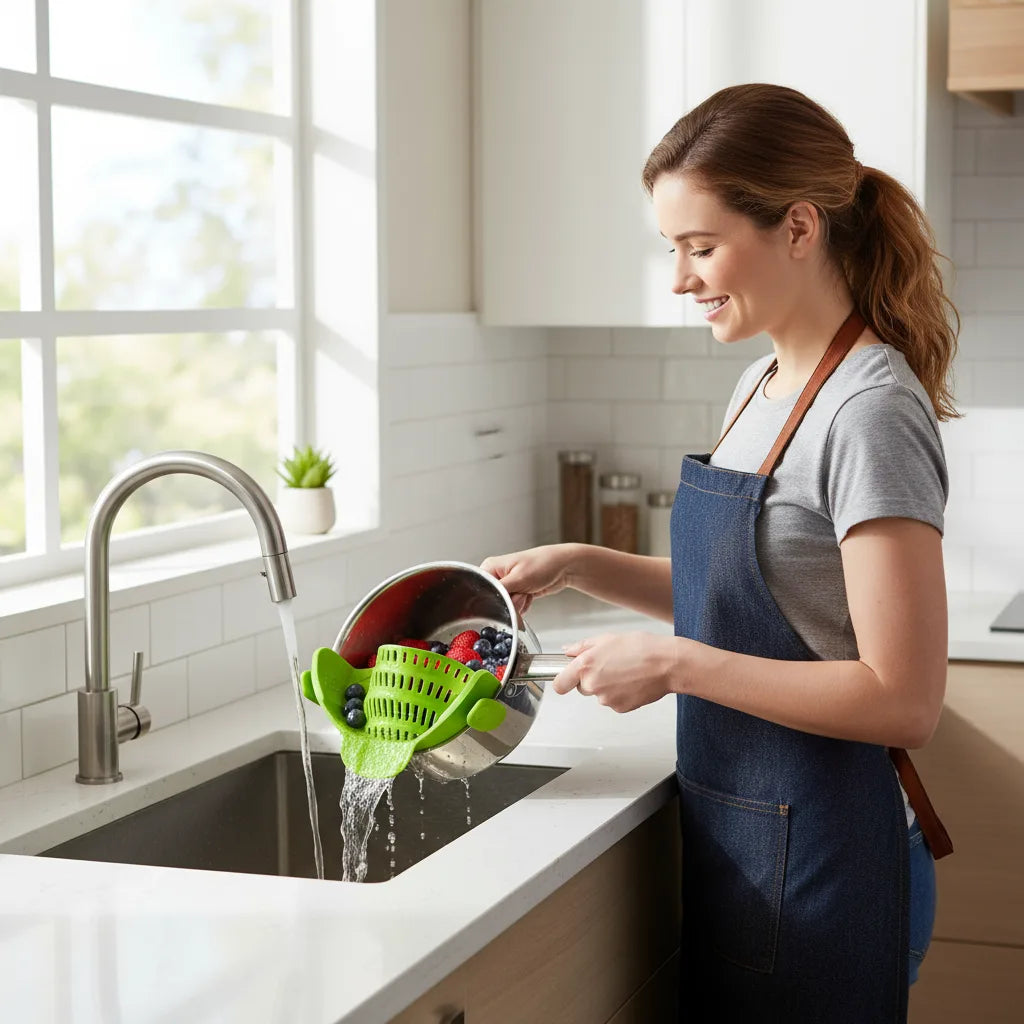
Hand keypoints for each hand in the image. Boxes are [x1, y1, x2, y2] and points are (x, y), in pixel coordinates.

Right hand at [480, 544, 579, 615]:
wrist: (564, 567)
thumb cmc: (543, 563)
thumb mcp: (518, 578)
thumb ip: (500, 592)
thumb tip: (488, 603)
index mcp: (491, 567)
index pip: (481, 589)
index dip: (494, 597)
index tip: (507, 596)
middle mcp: (497, 575)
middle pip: (494, 600)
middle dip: (510, 602)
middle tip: (521, 593)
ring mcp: (508, 584)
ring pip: (506, 606)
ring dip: (519, 604)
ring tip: (527, 591)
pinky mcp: (517, 592)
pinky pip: (515, 607)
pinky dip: (524, 605)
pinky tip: (530, 595)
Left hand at [551, 631, 688, 712]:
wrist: (667, 664)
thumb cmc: (641, 648)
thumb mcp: (607, 638)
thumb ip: (582, 647)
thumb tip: (568, 652)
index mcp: (585, 666)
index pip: (559, 684)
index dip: (563, 681)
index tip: (567, 678)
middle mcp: (592, 685)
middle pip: (582, 688)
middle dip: (592, 679)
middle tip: (610, 666)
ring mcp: (606, 699)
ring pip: (599, 695)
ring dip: (607, 686)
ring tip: (626, 671)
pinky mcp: (620, 708)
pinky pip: (614, 702)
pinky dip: (620, 694)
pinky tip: (632, 681)